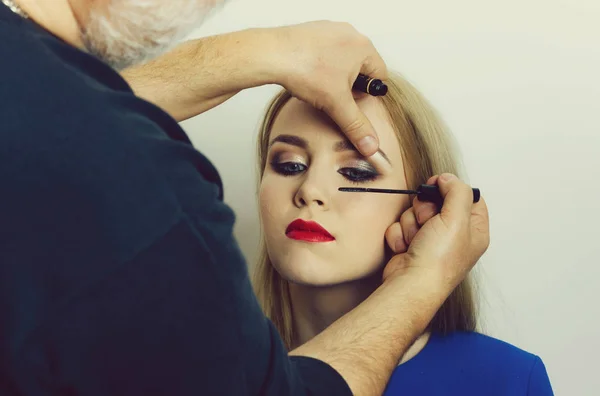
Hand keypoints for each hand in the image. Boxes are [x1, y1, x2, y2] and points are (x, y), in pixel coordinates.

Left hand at [270, 21, 386, 155]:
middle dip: (349, 84)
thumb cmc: (305, 70)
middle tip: (332, 95)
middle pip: (361, 67)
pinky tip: (307, 74)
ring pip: (342, 58)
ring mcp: (330, 29)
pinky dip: (319, 63)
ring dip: (335, 74)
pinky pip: (324, 50)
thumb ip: (356, 125)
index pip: (380, 76)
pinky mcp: (313, 30)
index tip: (350, 102)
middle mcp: (350, 33)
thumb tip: (371, 145)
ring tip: (318, 85)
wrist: (271, 54)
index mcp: (364, 47)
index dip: (366, 94)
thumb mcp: (336, 104)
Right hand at [383, 174, 489, 289]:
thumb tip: (448, 179)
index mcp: (473, 230)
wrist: (410, 284)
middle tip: (427, 220)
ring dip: (410, 223)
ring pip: (415, 213)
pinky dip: (399, 234)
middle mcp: (454, 236)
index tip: (439, 185)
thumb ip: (456, 191)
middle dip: (425, 208)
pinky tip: (405, 247)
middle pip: (437, 202)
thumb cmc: (437, 261)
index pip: (469, 198)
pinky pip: (401, 226)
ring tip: (415, 239)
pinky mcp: (411, 245)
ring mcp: (431, 241)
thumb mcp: (456, 219)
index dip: (452, 188)